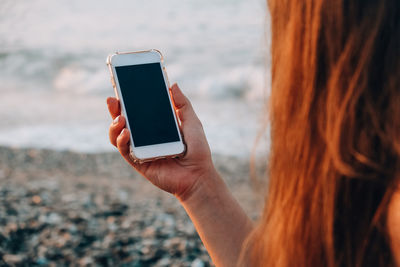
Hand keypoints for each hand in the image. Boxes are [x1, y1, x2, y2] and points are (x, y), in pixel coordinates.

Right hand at [106, 83, 216, 200]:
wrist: (199, 175)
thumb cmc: (198, 150)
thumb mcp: (192, 122)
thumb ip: (182, 104)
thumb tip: (173, 84)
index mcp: (156, 127)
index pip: (138, 111)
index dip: (128, 101)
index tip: (122, 88)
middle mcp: (146, 137)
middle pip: (124, 122)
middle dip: (115, 111)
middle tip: (112, 101)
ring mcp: (141, 150)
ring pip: (119, 137)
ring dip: (115, 126)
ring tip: (120, 118)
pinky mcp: (139, 163)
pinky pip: (125, 151)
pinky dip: (122, 142)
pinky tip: (126, 133)